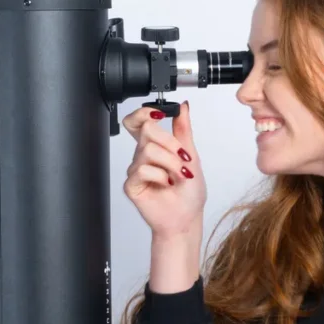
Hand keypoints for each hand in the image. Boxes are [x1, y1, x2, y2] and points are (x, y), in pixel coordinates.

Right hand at [122, 102, 206, 239]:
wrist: (188, 217)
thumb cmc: (189, 192)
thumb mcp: (192, 156)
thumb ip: (184, 130)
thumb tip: (183, 106)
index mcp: (155, 145)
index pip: (138, 120)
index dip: (144, 112)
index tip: (160, 115)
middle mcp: (143, 155)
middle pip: (146, 129)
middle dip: (170, 143)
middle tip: (183, 159)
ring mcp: (136, 170)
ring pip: (148, 150)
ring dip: (170, 162)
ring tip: (179, 175)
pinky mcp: (132, 184)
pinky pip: (142, 169)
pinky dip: (160, 175)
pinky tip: (166, 184)